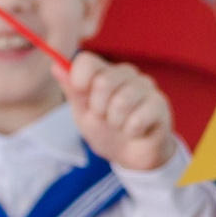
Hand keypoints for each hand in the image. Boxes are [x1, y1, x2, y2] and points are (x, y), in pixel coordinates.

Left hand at [67, 51, 176, 171]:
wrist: (131, 156)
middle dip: (98, 109)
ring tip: (120, 126)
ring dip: (116, 123)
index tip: (82, 97)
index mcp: (104, 72)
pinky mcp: (160, 104)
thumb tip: (55, 66)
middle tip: (105, 118)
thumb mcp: (83, 114)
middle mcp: (126, 74)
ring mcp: (146, 87)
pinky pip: (138, 118)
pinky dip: (131, 131)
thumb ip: (72, 91)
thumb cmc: (106, 131)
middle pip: (103, 81)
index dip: (79, 79)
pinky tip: (135, 131)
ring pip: (122, 101)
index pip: (87, 60)